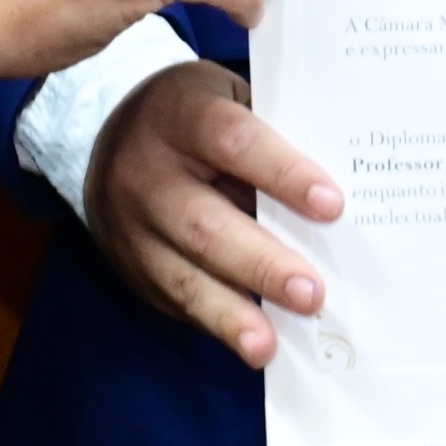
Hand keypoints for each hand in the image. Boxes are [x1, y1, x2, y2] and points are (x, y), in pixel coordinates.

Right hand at [85, 59, 345, 366]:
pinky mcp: (131, 267)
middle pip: (205, 224)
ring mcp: (131, 227)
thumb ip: (273, 134)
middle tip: (311, 293)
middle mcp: (146, 172)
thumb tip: (338, 194)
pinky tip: (250, 342)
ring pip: (182, 275)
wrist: (108, 138)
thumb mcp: (227, 101)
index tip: (332, 205)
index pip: (235, 141)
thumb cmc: (195, 117)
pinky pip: (175, 300)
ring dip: (231, 314)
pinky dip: (216, 323)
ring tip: (267, 344)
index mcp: (181, 114)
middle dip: (262, 263)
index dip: (283, 173)